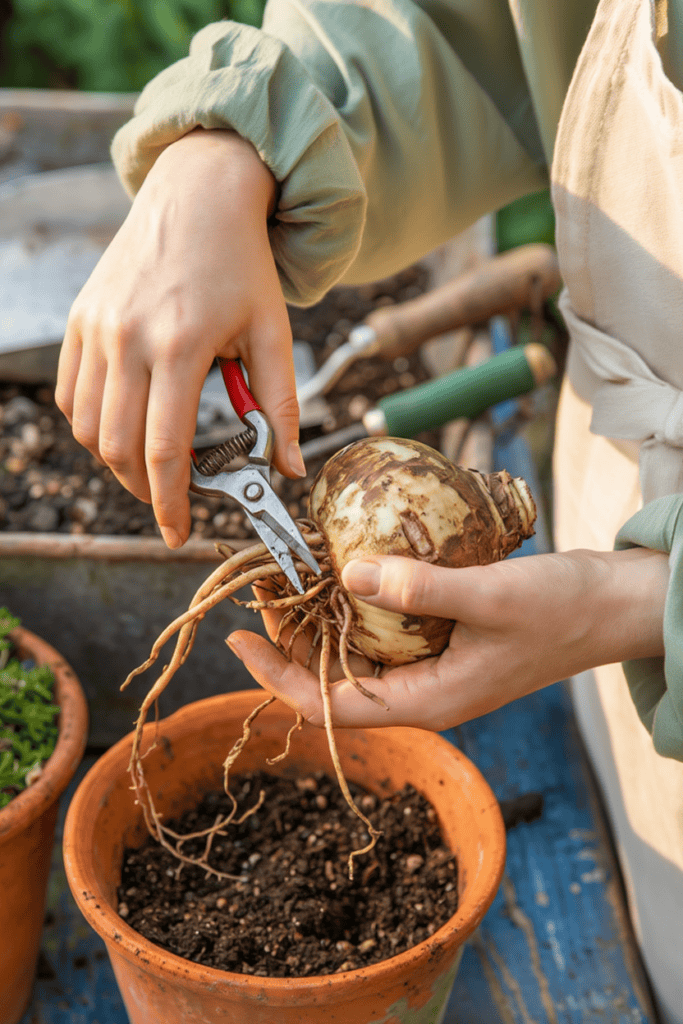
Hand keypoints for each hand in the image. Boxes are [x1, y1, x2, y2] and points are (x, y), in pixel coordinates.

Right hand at [56, 129, 304, 548]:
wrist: (199, 194)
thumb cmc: (243, 265)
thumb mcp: (273, 333)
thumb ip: (281, 406)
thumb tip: (288, 471)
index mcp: (182, 344)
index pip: (165, 449)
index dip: (170, 503)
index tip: (178, 532)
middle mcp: (128, 337)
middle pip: (119, 447)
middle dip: (145, 490)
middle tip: (172, 500)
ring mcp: (97, 326)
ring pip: (88, 428)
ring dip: (117, 461)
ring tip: (152, 465)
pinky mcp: (81, 319)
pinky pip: (72, 395)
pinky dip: (92, 426)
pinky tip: (124, 427)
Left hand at [227, 546, 667, 731]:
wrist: (615, 606)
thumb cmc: (564, 611)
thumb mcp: (492, 597)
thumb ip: (422, 588)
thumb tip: (351, 574)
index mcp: (430, 701)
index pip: (332, 705)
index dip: (279, 676)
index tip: (240, 640)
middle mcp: (424, 690)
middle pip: (336, 676)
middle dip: (293, 639)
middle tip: (264, 587)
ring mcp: (434, 665)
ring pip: (358, 651)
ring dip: (323, 618)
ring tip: (292, 576)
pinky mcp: (444, 638)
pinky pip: (387, 628)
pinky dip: (360, 602)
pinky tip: (346, 569)